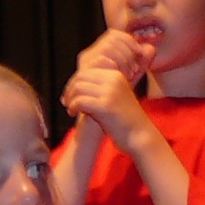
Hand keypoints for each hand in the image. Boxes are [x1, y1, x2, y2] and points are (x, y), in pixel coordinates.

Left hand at [59, 31, 152, 146]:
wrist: (138, 134)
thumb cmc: (122, 118)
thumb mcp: (112, 96)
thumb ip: (98, 87)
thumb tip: (75, 82)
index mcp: (116, 75)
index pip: (88, 69)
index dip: (74, 81)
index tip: (70, 94)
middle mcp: (114, 79)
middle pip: (81, 76)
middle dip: (69, 89)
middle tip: (66, 101)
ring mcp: (110, 91)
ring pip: (78, 87)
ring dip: (69, 99)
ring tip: (70, 109)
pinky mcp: (105, 105)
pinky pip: (79, 101)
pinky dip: (72, 107)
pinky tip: (73, 113)